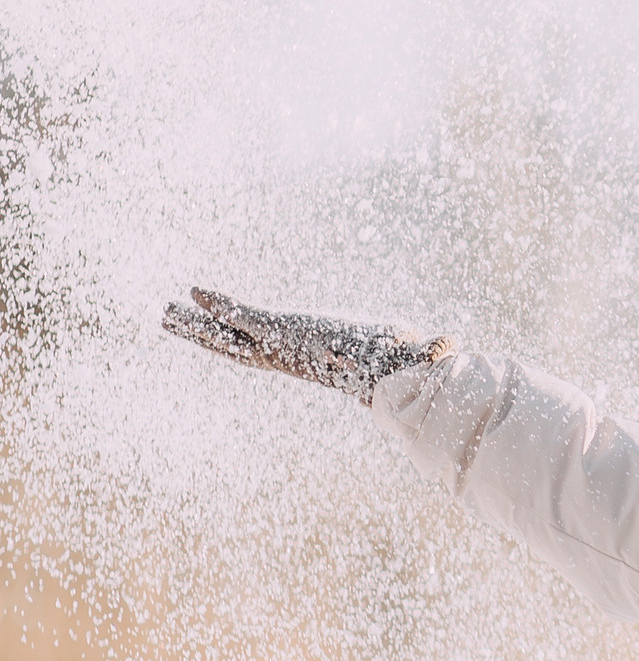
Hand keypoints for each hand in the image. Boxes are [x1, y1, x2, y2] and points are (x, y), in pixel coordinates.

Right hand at [161, 287, 451, 405]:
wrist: (404, 370)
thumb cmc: (406, 361)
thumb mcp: (404, 349)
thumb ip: (423, 347)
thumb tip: (453, 344)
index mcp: (307, 360)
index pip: (265, 351)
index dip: (240, 341)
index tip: (217, 333)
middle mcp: (289, 355)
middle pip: (235, 346)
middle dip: (202, 335)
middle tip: (168, 319)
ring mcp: (283, 344)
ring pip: (230, 336)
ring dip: (197, 325)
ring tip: (164, 312)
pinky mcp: (283, 331)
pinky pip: (243, 317)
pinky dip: (219, 304)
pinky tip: (194, 290)